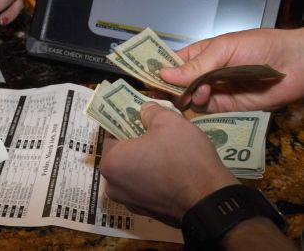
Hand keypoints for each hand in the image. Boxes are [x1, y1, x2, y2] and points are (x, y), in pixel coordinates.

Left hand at [100, 102, 238, 226]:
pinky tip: (172, 169)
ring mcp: (130, 201)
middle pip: (123, 153)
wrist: (210, 201)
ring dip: (147, 159)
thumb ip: (150, 111)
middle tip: (158, 131)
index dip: (128, 121)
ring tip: (168, 149)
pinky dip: (155, 177)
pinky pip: (146, 186)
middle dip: (138, 141)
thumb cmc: (184, 157)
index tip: (142, 116)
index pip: (112, 133)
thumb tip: (144, 110)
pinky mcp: (147, 212)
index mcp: (111, 162)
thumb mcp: (169, 121)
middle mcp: (113, 185)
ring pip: (134, 170)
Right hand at [160, 28, 303, 112]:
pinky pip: (202, 108)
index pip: (172, 63)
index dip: (156, 69)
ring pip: (185, 98)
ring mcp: (212, 91)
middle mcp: (202, 74)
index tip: (143, 77)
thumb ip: (195, 65)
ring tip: (191, 91)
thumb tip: (163, 74)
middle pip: (175, 83)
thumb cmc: (259, 47)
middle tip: (156, 93)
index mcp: (200, 54)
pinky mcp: (223, 107)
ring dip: (183, 95)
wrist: (295, 65)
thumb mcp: (224, 49)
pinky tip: (204, 95)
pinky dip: (198, 103)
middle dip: (165, 87)